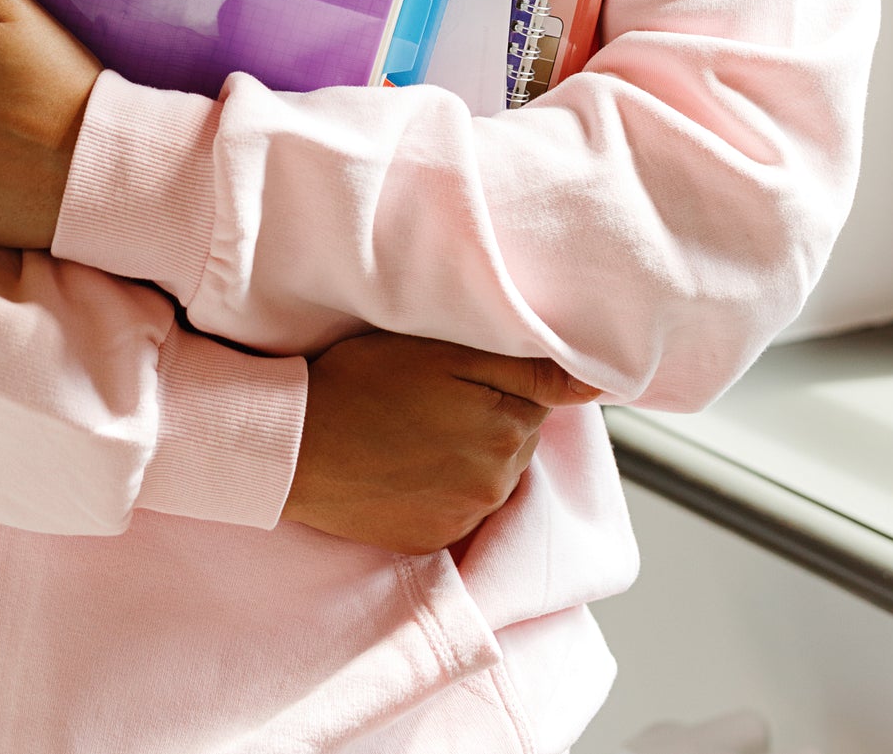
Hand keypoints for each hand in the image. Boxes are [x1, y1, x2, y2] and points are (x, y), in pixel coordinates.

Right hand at [281, 331, 600, 554]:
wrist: (296, 446)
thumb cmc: (362, 382)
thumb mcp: (442, 351)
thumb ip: (526, 366)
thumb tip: (596, 383)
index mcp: (508, 428)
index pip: (538, 394)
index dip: (500, 374)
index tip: (461, 368)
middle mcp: (497, 482)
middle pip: (518, 435)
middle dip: (489, 411)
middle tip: (432, 391)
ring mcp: (466, 517)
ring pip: (491, 471)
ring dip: (469, 449)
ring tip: (414, 426)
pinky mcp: (435, 540)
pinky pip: (462, 507)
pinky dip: (444, 485)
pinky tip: (405, 461)